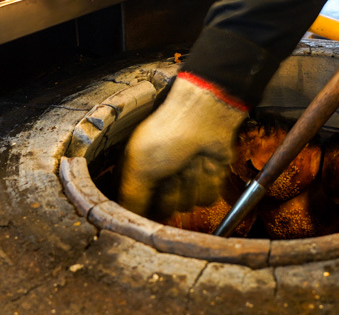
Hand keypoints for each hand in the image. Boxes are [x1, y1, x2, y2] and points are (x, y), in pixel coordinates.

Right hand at [119, 72, 247, 219]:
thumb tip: (130, 221)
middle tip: (172, 168)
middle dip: (171, 191)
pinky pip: (207, 198)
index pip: (137, 211)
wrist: (205, 117)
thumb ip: (130, 200)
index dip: (145, 207)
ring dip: (191, 182)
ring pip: (188, 206)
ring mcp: (184, 182)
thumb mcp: (137, 168)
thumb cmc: (167, 135)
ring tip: (190, 159)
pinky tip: (205, 161)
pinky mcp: (206, 181)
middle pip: (164, 212)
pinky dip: (208, 180)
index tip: (151, 193)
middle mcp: (159, 182)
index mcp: (137, 176)